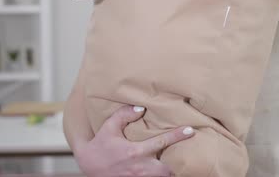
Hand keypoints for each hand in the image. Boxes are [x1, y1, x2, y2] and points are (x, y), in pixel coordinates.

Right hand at [74, 105, 194, 176]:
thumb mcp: (108, 127)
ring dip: (170, 171)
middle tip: (188, 155)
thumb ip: (124, 115)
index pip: (162, 142)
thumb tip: (141, 108)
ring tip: (179, 164)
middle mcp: (140, 168)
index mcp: (135, 151)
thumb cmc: (99, 146)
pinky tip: (164, 170)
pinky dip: (161, 176)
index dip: (178, 136)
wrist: (87, 166)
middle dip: (179, 164)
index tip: (190, 131)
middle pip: (168, 169)